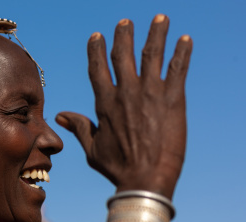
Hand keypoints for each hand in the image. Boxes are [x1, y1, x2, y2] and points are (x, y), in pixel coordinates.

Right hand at [57, 15, 192, 198]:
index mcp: (105, 103)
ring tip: (160, 18)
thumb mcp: (92, 149)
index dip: (96, 50)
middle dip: (124, 35)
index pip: (97, 68)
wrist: (144, 178)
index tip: (97, 36)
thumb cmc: (117, 167)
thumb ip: (80, 127)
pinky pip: (178, 68)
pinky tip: (186, 39)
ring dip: (156, 34)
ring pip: (151, 54)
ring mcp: (149, 93)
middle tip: (126, 22)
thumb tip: (60, 115)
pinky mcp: (172, 98)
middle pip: (123, 54)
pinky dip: (182, 52)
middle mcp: (125, 92)